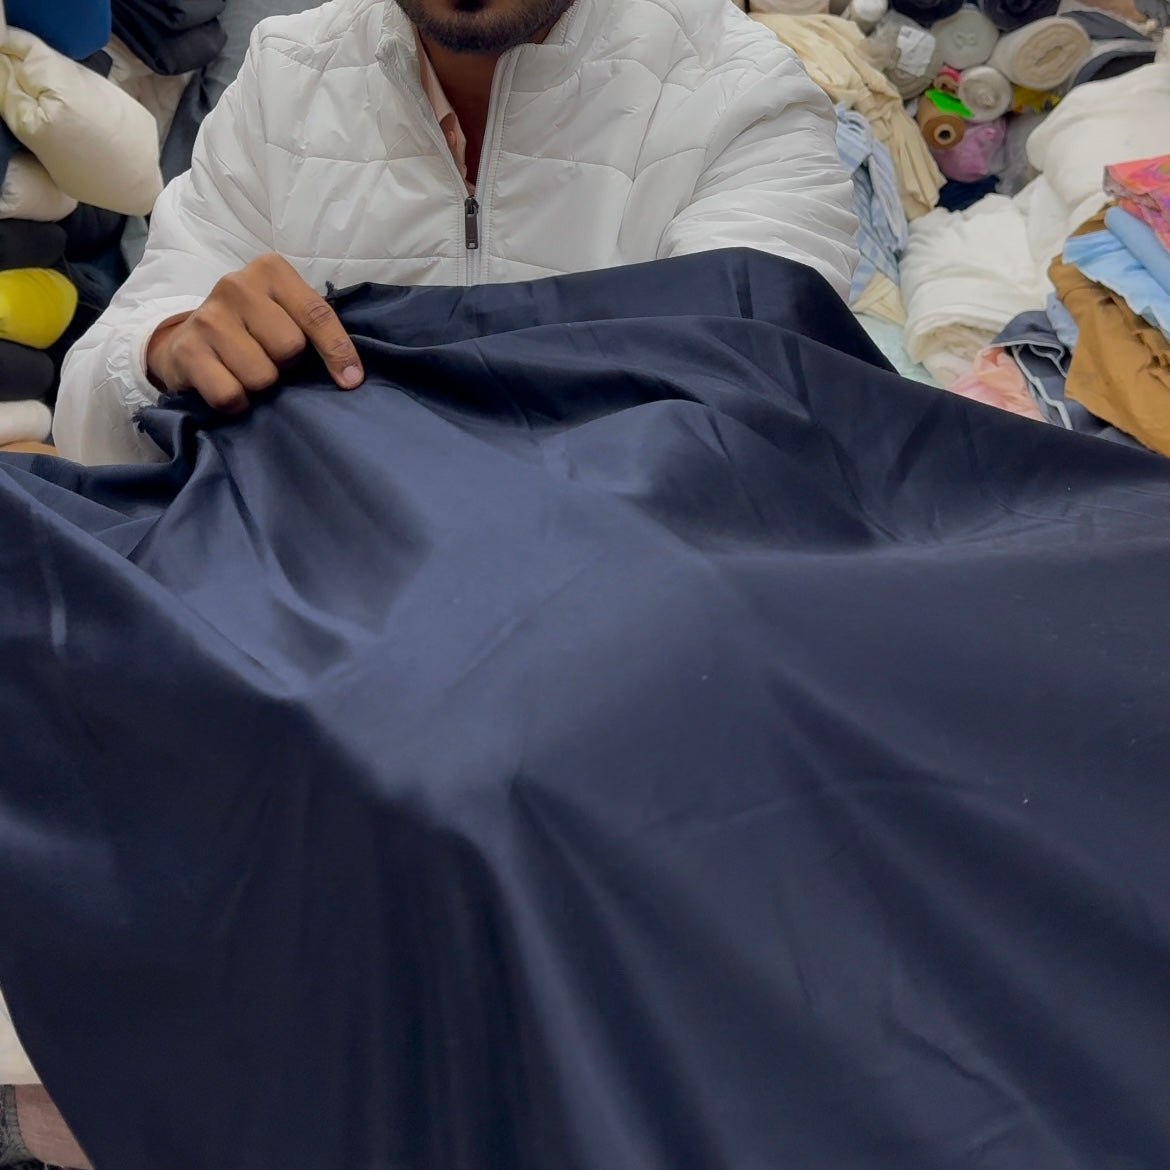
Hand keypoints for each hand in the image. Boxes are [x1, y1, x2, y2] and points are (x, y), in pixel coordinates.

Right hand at [146, 253, 363, 411]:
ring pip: (261, 376)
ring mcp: (207, 317)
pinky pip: (230, 394)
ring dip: (260, 385)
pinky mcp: (186, 350)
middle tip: (269, 358)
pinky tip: (229, 386)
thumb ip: (317, 329)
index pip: (317, 314)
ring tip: (246, 370)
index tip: (351, 380)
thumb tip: (352, 376)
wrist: (188, 339)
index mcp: (270, 271)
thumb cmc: (252, 328)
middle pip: (289, 347)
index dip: (338, 351)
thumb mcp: (287, 314)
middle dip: (286, 364)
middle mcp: (236, 285)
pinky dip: (236, 403)